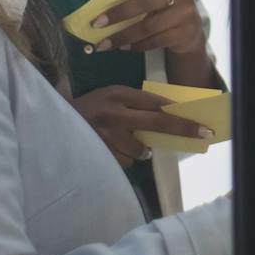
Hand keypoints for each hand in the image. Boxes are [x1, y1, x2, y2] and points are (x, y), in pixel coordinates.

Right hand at [71, 85, 215, 167]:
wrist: (51, 121)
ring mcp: (105, 134)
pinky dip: (125, 158)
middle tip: (203, 133)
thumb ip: (135, 104)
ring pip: (141, 149)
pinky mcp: (97, 153)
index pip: (156, 103)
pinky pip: (124, 161)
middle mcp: (113, 112)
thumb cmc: (89, 109)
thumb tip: (168, 116)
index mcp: (117, 94)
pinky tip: (113, 150)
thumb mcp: (111, 97)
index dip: (180, 113)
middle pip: (157, 121)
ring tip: (132, 143)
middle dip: (183, 128)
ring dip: (143, 150)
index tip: (200, 122)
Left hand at [91, 0, 207, 56]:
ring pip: (149, 26)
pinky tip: (125, 48)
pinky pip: (156, 40)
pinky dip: (138, 45)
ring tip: (107, 43)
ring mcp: (186, 13)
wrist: (190, 31)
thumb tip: (102, 7)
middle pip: (146, 2)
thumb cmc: (165, 9)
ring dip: (124, 36)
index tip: (103, 2)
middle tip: (98, 24)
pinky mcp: (186, 33)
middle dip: (119, 14)